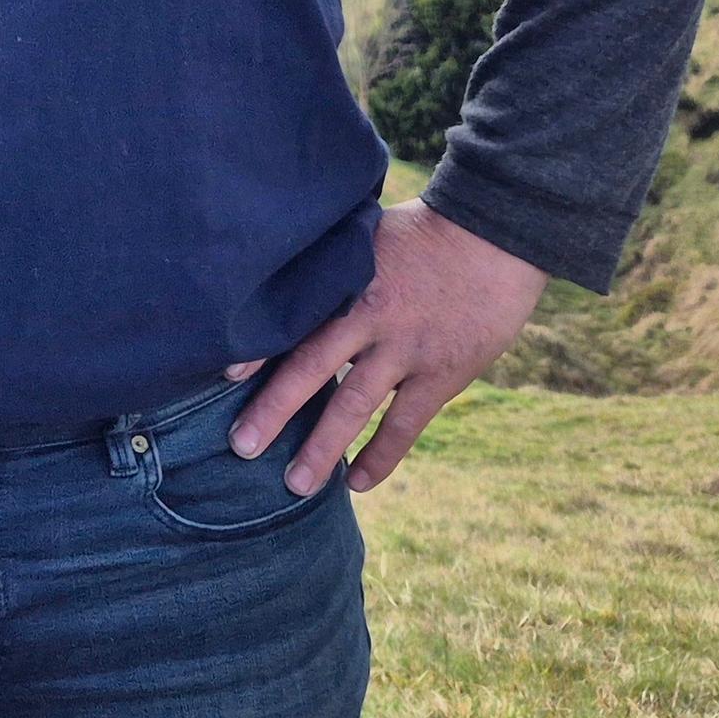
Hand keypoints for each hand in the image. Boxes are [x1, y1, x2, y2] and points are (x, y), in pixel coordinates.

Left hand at [229, 201, 546, 495]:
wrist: (494, 235)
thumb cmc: (422, 231)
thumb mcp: (367, 236)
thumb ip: (331, 266)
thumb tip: (283, 284)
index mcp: (346, 281)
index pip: (293, 318)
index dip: (258, 348)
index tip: (223, 376)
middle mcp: (370, 318)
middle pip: (311, 368)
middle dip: (274, 411)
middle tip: (241, 448)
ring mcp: (406, 349)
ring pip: (354, 406)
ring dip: (323, 448)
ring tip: (296, 486)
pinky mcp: (442, 373)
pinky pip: (404, 424)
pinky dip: (381, 456)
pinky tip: (358, 483)